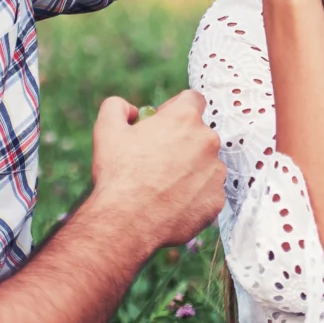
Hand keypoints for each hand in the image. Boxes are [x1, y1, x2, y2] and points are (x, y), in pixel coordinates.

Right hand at [90, 91, 225, 252]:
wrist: (127, 222)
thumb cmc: (117, 174)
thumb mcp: (106, 130)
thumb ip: (117, 107)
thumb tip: (132, 110)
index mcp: (185, 119)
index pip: (192, 100)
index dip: (175, 109)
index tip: (161, 125)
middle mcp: (208, 142)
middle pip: (199, 134)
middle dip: (181, 143)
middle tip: (156, 160)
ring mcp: (216, 173)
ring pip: (205, 165)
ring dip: (190, 170)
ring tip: (162, 186)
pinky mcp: (217, 200)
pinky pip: (207, 192)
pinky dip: (193, 196)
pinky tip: (171, 203)